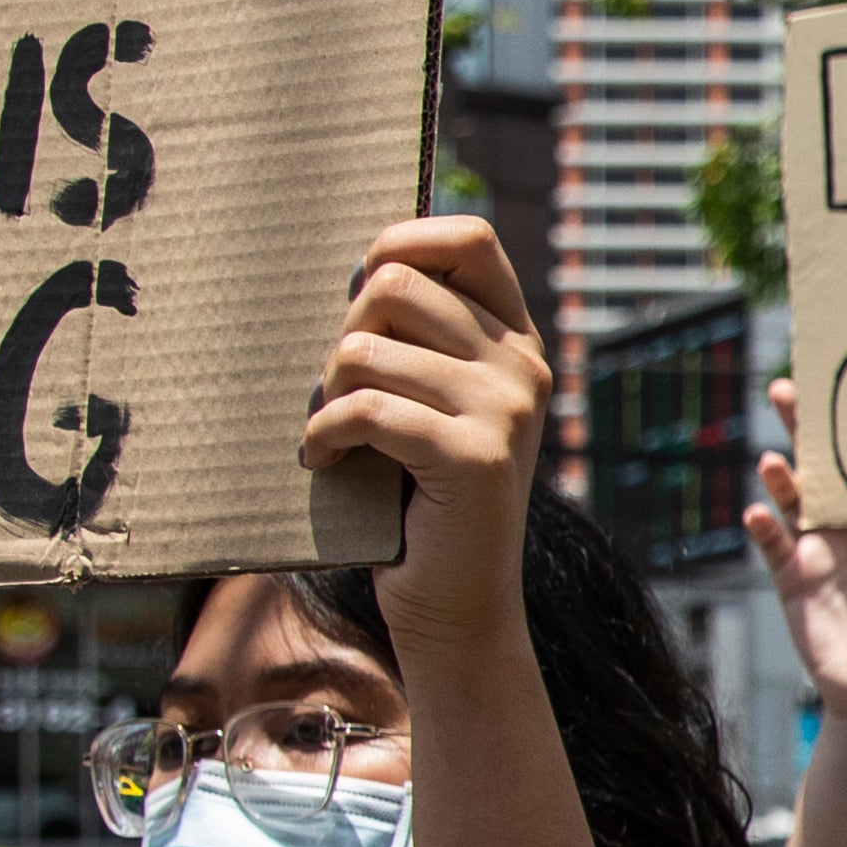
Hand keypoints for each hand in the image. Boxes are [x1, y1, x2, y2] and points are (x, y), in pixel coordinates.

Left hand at [299, 220, 552, 656]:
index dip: (401, 241)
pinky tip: (324, 460)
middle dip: (342, 330)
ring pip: (366, 346)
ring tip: (331, 433)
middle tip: (337, 389)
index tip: (358, 291)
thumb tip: (352, 268)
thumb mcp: (431, 405)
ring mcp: (505, 411)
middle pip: (397, 284)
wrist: (458, 607)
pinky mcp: (473, 457)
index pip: (467, 239)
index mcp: (517, 343)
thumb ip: (417, 341)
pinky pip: (365, 409)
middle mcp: (523, 367)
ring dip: (326, 391)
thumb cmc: (421, 501)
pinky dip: (324, 435)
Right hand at [744, 377, 846, 719]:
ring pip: (792, 499)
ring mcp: (817, 550)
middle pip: (824, 469)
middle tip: (787, 389)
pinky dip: (762, 528)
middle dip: (805, 431)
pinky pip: (771, 544)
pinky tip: (756, 514)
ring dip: (781, 478)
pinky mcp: (790, 578)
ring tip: (773, 460)